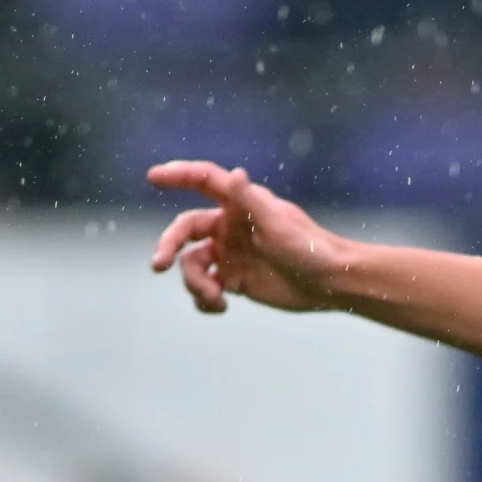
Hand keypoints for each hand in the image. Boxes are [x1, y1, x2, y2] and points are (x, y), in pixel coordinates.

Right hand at [144, 161, 354, 315]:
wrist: (328, 284)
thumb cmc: (309, 247)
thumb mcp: (278, 223)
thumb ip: (250, 200)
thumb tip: (235, 174)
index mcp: (239, 204)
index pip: (202, 181)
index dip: (177, 176)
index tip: (153, 177)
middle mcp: (229, 226)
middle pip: (185, 230)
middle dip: (169, 246)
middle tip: (159, 265)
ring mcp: (230, 254)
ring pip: (192, 265)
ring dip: (196, 283)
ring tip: (215, 298)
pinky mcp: (233, 281)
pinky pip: (205, 289)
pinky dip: (205, 300)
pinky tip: (220, 308)